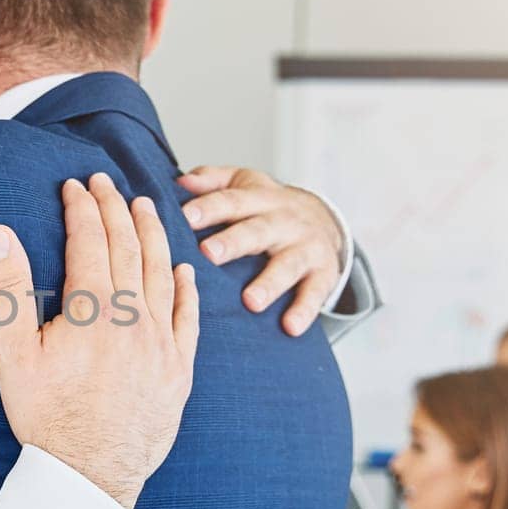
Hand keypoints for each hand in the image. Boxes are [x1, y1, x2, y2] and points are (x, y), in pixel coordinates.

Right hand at [0, 173, 199, 508]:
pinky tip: (185, 269)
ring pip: (163, 275)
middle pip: (128, 249)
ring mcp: (161, 345)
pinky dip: (187, 289)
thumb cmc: (45, 417)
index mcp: (93, 311)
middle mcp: (134, 319)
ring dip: (154, 235)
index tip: (74, 186)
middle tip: (106, 182)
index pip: (90, 242)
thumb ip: (10, 290)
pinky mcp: (178, 371)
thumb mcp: (14, 353)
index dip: (82, 209)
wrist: (88, 475)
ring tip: (146, 206)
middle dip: (116, 209)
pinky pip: (188, 319)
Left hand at [179, 166, 346, 336]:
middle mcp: (284, 221)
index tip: (186, 217)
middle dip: (234, 242)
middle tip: (209, 254)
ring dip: (269, 284)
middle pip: (258, 231)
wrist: (327, 220)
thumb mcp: (244, 184)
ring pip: (287, 265)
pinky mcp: (323, 274)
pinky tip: (290, 327)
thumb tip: (180, 182)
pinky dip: (304, 310)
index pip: (232, 201)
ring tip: (250, 302)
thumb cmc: (268, 207)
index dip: (209, 208)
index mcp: (259, 198)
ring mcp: (306, 248)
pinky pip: (315, 293)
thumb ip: (212, 181)